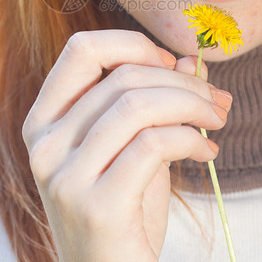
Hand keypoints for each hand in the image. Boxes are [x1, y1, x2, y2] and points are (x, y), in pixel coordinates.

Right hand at [22, 30, 231, 261]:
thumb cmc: (123, 215)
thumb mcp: (134, 149)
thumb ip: (154, 103)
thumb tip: (191, 61)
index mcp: (43, 122)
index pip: (81, 50)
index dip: (134, 46)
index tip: (171, 65)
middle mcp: (44, 146)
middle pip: (121, 77)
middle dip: (181, 81)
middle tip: (215, 99)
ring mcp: (65, 177)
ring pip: (137, 106)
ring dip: (192, 105)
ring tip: (217, 121)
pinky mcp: (97, 206)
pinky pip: (152, 145)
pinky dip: (191, 139)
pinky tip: (208, 153)